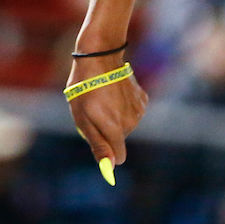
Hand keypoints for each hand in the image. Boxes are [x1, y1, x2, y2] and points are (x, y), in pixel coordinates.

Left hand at [66, 54, 147, 183]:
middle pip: (119, 138)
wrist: (99, 57)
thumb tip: (111, 166)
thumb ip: (98, 143)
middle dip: (106, 129)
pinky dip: (123, 106)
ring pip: (126, 124)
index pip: (119, 156)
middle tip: (92, 110)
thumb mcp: (82, 117)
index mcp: (115, 128)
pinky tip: (113, 92)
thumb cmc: (84, 87)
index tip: (99, 142)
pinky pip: (132, 112)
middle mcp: (131, 122)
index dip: (108, 153)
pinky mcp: (142, 99)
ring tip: (102, 98)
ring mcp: (138, 110)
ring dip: (115, 116)